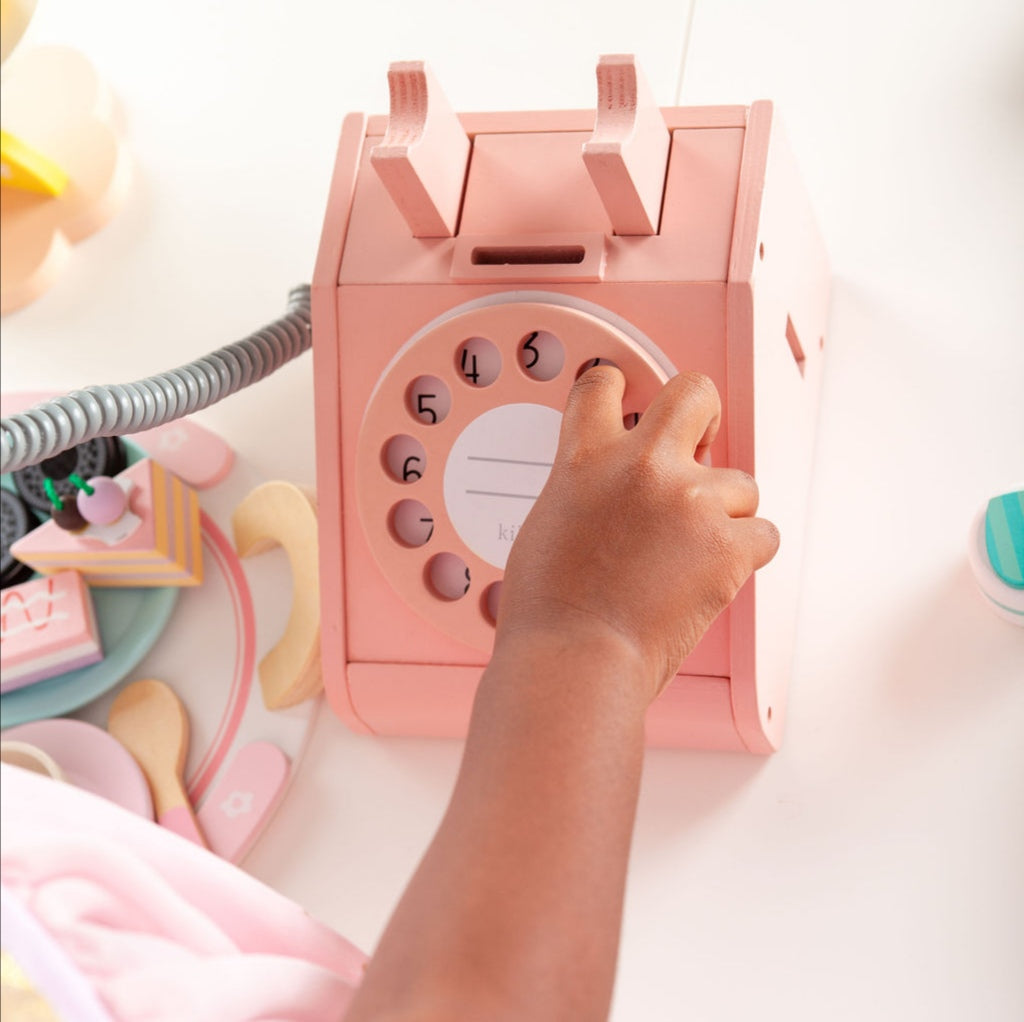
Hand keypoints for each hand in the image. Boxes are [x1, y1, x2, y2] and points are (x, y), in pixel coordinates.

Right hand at [495, 367, 779, 704]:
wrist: (576, 657)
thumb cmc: (550, 609)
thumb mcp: (549, 521)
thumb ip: (588, 488)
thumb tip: (618, 494)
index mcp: (586, 457)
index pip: (603, 387)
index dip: (620, 387)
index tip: (630, 396)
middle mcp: (641, 465)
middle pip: (694, 394)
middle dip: (703, 414)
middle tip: (702, 441)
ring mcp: (690, 502)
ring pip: (742, 483)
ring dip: (725, 513)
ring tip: (691, 554)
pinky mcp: (728, 546)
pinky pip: (764, 534)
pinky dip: (745, 555)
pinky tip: (713, 575)